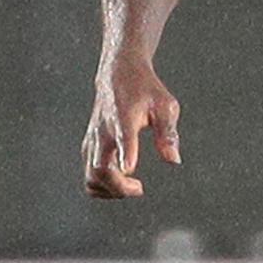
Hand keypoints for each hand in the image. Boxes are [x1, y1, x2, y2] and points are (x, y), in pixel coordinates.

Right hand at [83, 53, 180, 199]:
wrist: (117, 72)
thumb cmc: (145, 89)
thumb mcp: (166, 105)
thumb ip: (168, 133)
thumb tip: (173, 159)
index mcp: (123, 119)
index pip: (122, 139)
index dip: (126, 154)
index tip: (130, 170)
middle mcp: (103, 132)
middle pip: (100, 169)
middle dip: (119, 187)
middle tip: (139, 188)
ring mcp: (93, 140)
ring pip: (90, 176)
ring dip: (109, 189)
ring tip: (131, 186)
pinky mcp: (89, 145)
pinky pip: (89, 174)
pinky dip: (101, 186)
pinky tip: (120, 182)